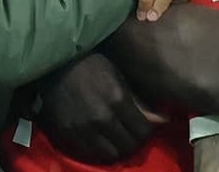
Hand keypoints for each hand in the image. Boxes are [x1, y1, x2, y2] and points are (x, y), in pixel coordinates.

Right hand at [36, 53, 164, 162]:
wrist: (56, 64)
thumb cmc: (92, 64)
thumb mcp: (119, 76)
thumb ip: (140, 100)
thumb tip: (163, 120)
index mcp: (118, 99)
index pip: (142, 131)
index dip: (146, 131)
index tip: (143, 127)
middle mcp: (102, 117)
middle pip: (128, 145)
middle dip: (133, 141)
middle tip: (131, 135)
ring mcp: (84, 128)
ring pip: (110, 155)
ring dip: (117, 149)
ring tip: (116, 140)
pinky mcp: (68, 133)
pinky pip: (90, 154)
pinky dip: (99, 151)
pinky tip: (100, 140)